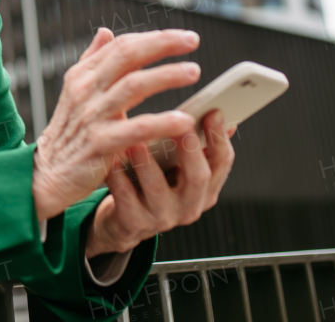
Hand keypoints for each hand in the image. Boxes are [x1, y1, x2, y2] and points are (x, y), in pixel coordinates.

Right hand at [31, 27, 200, 221]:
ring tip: (193, 72)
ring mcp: (92, 115)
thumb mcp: (76, 92)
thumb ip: (92, 61)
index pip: (121, 46)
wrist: (48, 173)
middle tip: (192, 40)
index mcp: (82, 76)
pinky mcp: (100, 143)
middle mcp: (86, 90)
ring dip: (166, 76)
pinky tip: (184, 121)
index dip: (154, 38)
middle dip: (162, 44)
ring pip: (134, 85)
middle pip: (127, 56)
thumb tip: (106, 31)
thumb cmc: (70, 132)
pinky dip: (162, 122)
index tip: (183, 37)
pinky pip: (136, 128)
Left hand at [85, 109, 236, 256]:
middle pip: (198, 178)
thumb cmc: (152, 187)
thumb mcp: (179, 169)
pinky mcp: (134, 222)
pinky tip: (113, 161)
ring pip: (157, 188)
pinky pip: (125, 198)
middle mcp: (188, 205)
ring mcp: (162, 217)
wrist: (124, 222)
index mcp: (204, 190)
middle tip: (179, 126)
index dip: (219, 138)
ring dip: (147, 163)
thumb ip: (195, 146)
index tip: (213, 112)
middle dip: (190, 150)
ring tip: (137, 142)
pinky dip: (119, 178)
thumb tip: (217, 115)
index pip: (222, 163)